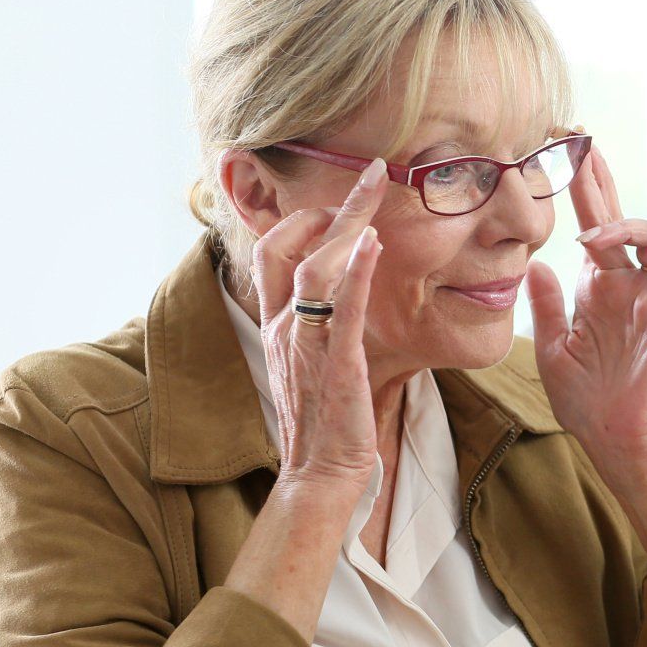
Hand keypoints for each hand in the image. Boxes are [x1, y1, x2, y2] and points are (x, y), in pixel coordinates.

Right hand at [249, 157, 386, 496]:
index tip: (336, 201)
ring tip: (376, 191)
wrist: (319, 474)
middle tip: (368, 173)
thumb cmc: (324, 421)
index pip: (271, 253)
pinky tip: (374, 243)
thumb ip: (321, 324)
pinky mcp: (339, 366)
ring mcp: (308, 346)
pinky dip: (358, 274)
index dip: (300, 218)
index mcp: (278, 326)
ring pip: (314, 271)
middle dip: (327, 205)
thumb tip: (345, 290)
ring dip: (346, 226)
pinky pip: (344, 311)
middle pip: (286, 247)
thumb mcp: (313, 362)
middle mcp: (286, 329)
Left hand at [529, 147, 646, 466]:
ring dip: (621, 221)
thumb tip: (535, 262)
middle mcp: (626, 285)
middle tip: (582, 141)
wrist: (615, 437)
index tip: (563, 158)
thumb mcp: (552, 348)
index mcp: (598, 290)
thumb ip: (546, 304)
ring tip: (594, 233)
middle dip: (599, 181)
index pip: (592, 231)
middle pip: (617, 219)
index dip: (580, 195)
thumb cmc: (586, 402)